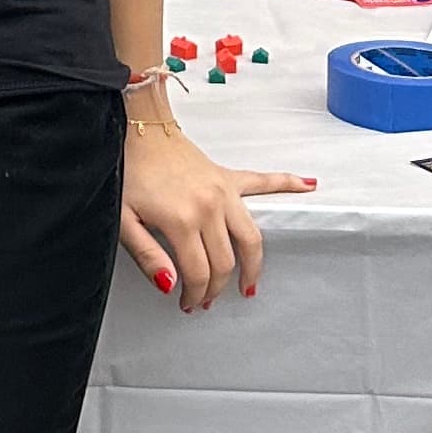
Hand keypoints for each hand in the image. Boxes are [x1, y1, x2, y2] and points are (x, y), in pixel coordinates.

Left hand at [119, 94, 304, 312]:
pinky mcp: (228, 177)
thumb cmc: (128, 171)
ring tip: (248, 284)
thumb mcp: (123, 219)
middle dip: (218, 287)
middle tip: (205, 300)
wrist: (137, 129)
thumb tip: (170, 284)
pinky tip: (308, 186)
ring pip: (251, 238)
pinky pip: (263, 182)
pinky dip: (288, 183)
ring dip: (253, 264)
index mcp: (183, 219)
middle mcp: (211, 206)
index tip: (187, 303)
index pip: (200, 272)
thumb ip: (146, 256)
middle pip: (227, 261)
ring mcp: (224, 191)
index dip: (195, 293)